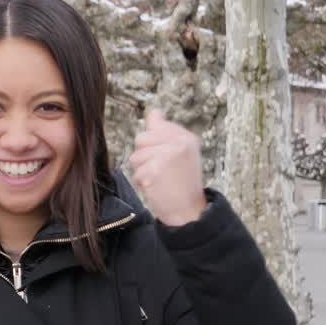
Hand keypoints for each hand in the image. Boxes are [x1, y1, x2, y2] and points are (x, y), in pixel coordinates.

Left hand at [128, 109, 206, 225]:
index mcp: (185, 137)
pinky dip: (142, 183)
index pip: (155, 125)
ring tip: (159, 179)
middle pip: (141, 139)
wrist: (189, 211)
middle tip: (161, 171)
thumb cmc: (182, 184)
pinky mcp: (155, 171)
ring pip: (136, 156)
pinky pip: (136, 173)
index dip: (154, 145)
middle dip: (145, 157)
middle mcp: (178, 143)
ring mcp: (167, 156)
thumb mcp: (180, 153)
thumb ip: (165, 132)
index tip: (167, 160)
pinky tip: (156, 188)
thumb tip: (153, 112)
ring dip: (142, 171)